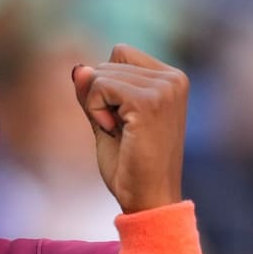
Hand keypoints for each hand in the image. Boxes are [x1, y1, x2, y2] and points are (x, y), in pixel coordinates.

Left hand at [72, 44, 187, 213]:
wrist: (147, 200)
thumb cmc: (129, 165)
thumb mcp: (106, 118)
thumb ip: (93, 91)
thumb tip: (78, 67)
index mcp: (171, 78)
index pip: (119, 53)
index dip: (107, 86)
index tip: (123, 120)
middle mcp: (174, 78)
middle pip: (107, 62)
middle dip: (100, 97)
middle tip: (122, 131)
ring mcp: (165, 88)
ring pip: (100, 74)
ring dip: (97, 106)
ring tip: (122, 133)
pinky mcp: (149, 101)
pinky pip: (99, 87)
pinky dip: (96, 111)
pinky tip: (116, 132)